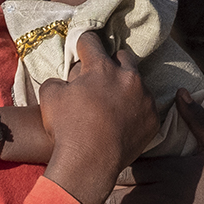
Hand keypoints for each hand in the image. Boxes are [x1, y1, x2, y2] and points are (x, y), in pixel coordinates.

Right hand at [38, 35, 157, 203]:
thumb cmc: (67, 128)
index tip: (81, 49)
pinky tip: (123, 121)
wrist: (90, 162)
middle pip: (122, 57)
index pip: (91, 41)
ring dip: (125, 88)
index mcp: (102, 67)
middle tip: (100, 78)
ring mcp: (144, 97)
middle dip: (111, 63)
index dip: (83, 44)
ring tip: (113, 104)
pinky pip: (146, 106)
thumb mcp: (50, 96)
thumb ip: (58, 80)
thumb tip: (65, 80)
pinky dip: (136, 110)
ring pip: (137, 82)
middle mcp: (128, 77)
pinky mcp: (153, 117)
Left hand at [106, 90, 203, 203]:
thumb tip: (180, 92)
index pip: (126, 166)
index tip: (113, 159)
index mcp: (168, 169)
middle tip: (103, 182)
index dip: (116, 163)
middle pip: (116, 191)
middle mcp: (160, 194)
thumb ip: (196, 118)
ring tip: (108, 202)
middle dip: (107, 187)